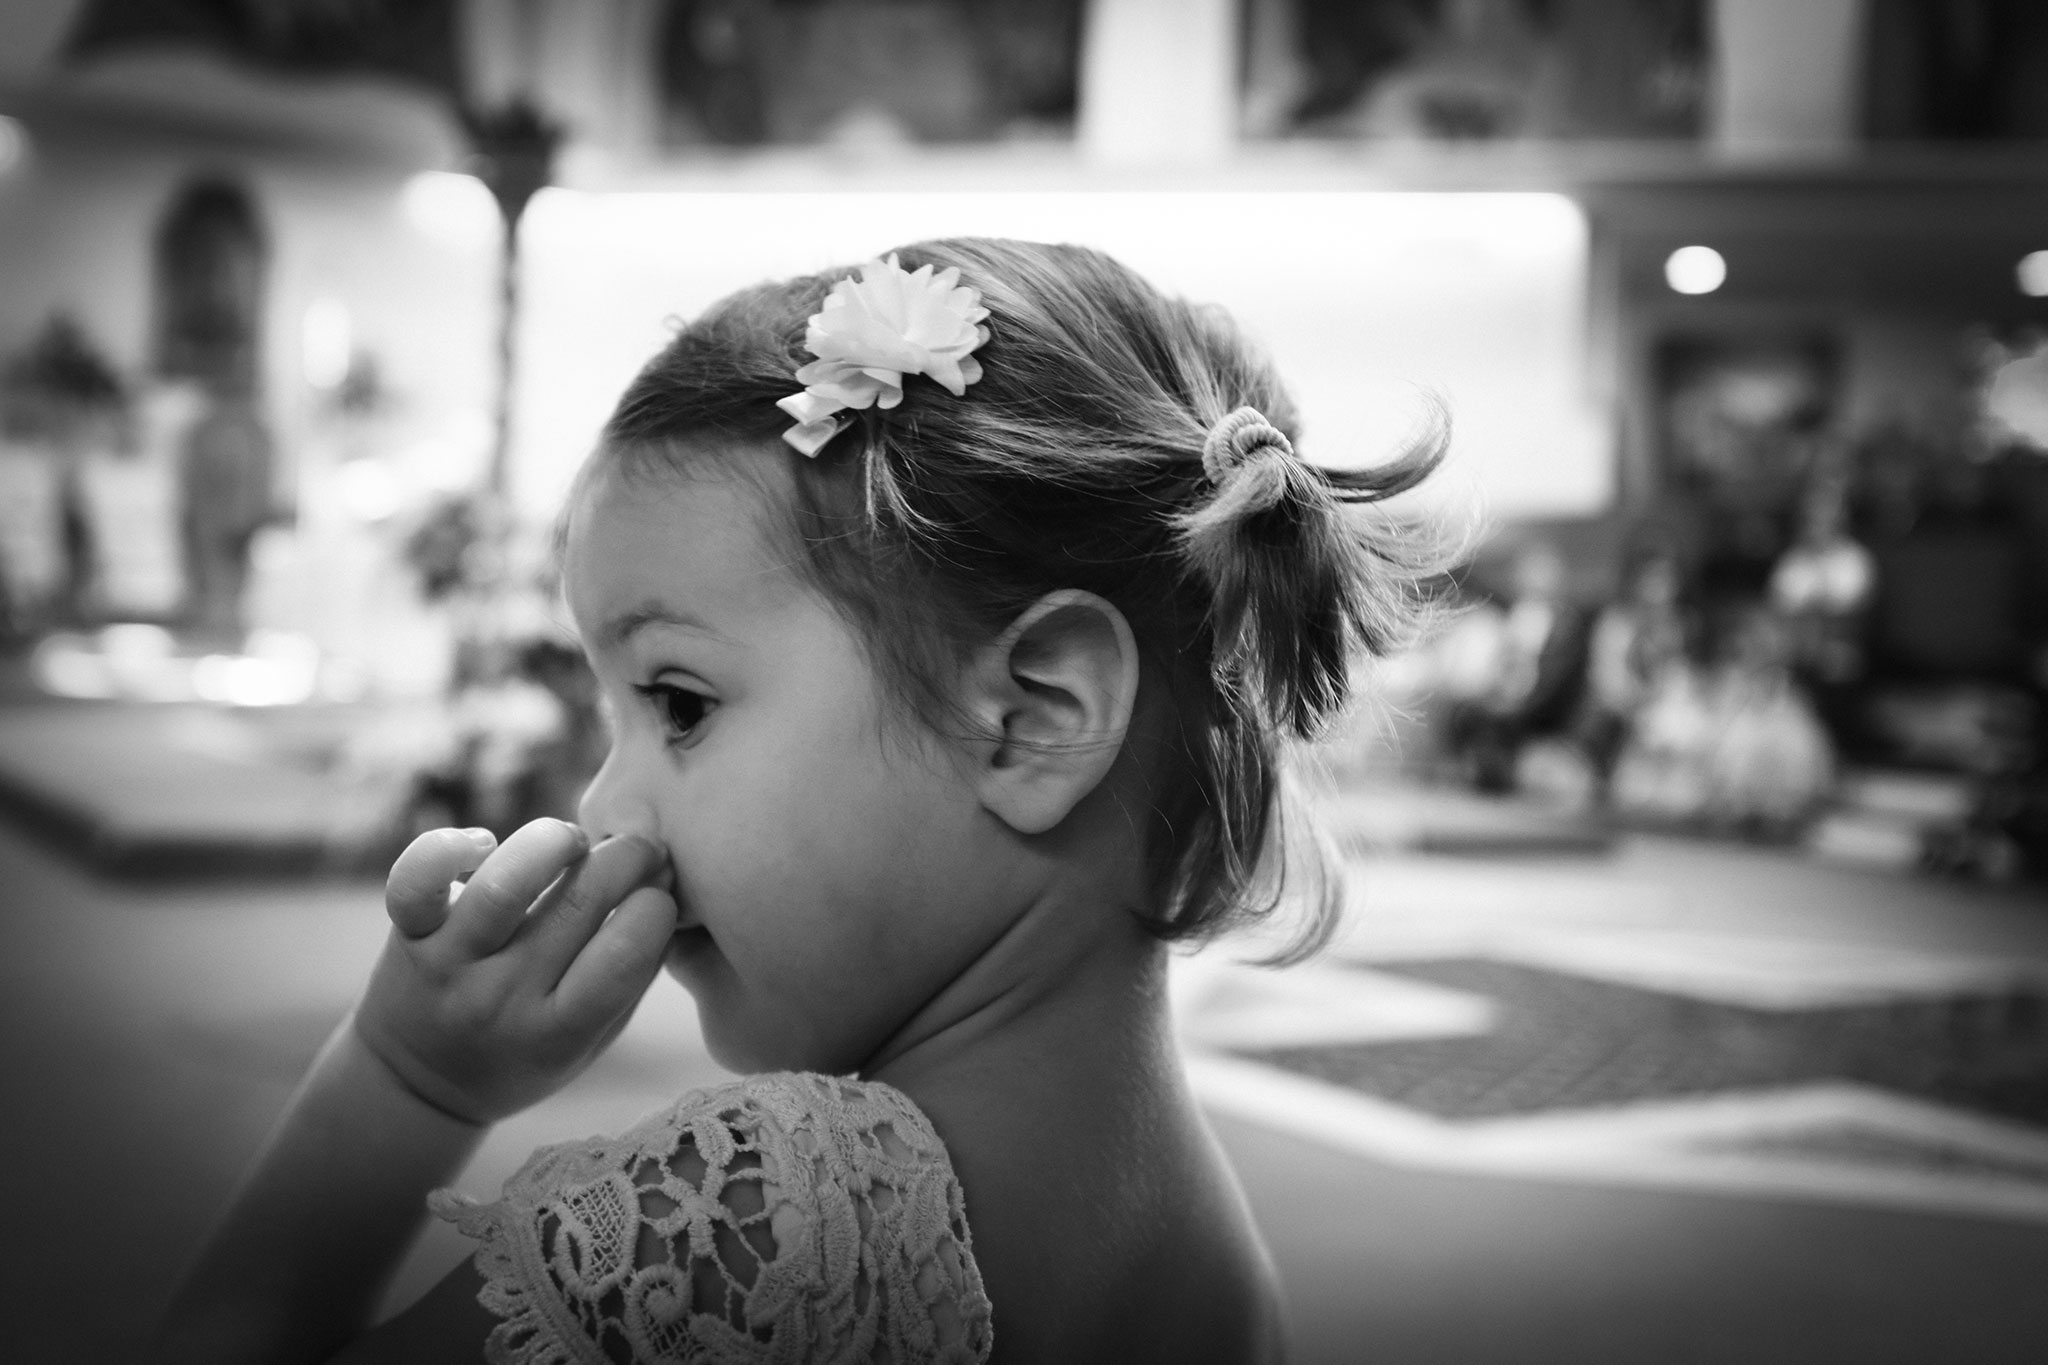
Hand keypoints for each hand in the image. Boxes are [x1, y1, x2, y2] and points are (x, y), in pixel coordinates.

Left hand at [354, 819, 678, 1125]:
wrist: (418, 1082)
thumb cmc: (526, 1051)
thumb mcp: (592, 1040)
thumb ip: (634, 975)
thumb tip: (671, 889)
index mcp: (558, 1033)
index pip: (624, 957)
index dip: (657, 907)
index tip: (661, 891)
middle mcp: (502, 999)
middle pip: (579, 905)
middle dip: (628, 857)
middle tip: (642, 848)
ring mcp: (451, 964)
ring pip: (504, 885)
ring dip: (557, 841)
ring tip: (577, 840)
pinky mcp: (409, 933)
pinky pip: (417, 879)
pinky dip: (451, 846)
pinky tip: (486, 842)